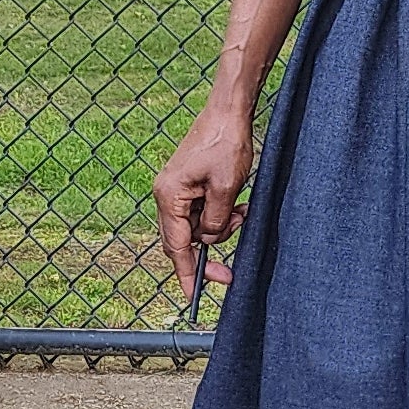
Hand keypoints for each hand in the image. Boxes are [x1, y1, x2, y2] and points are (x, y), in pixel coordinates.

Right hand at [155, 105, 256, 298]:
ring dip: (220, 227)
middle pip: (183, 239)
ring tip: (242, 212)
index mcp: (170, 196)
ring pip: (196, 226)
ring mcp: (176, 188)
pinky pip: (202, 210)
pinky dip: (220, 213)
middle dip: (209, 249)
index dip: (185, 273)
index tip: (192, 296)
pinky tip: (238, 204)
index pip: (176, 246)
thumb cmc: (226, 144)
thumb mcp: (227, 189)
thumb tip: (210, 240)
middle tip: (230, 270)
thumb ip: (216, 222)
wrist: (228, 112)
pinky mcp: (188, 183)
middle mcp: (167, 194)